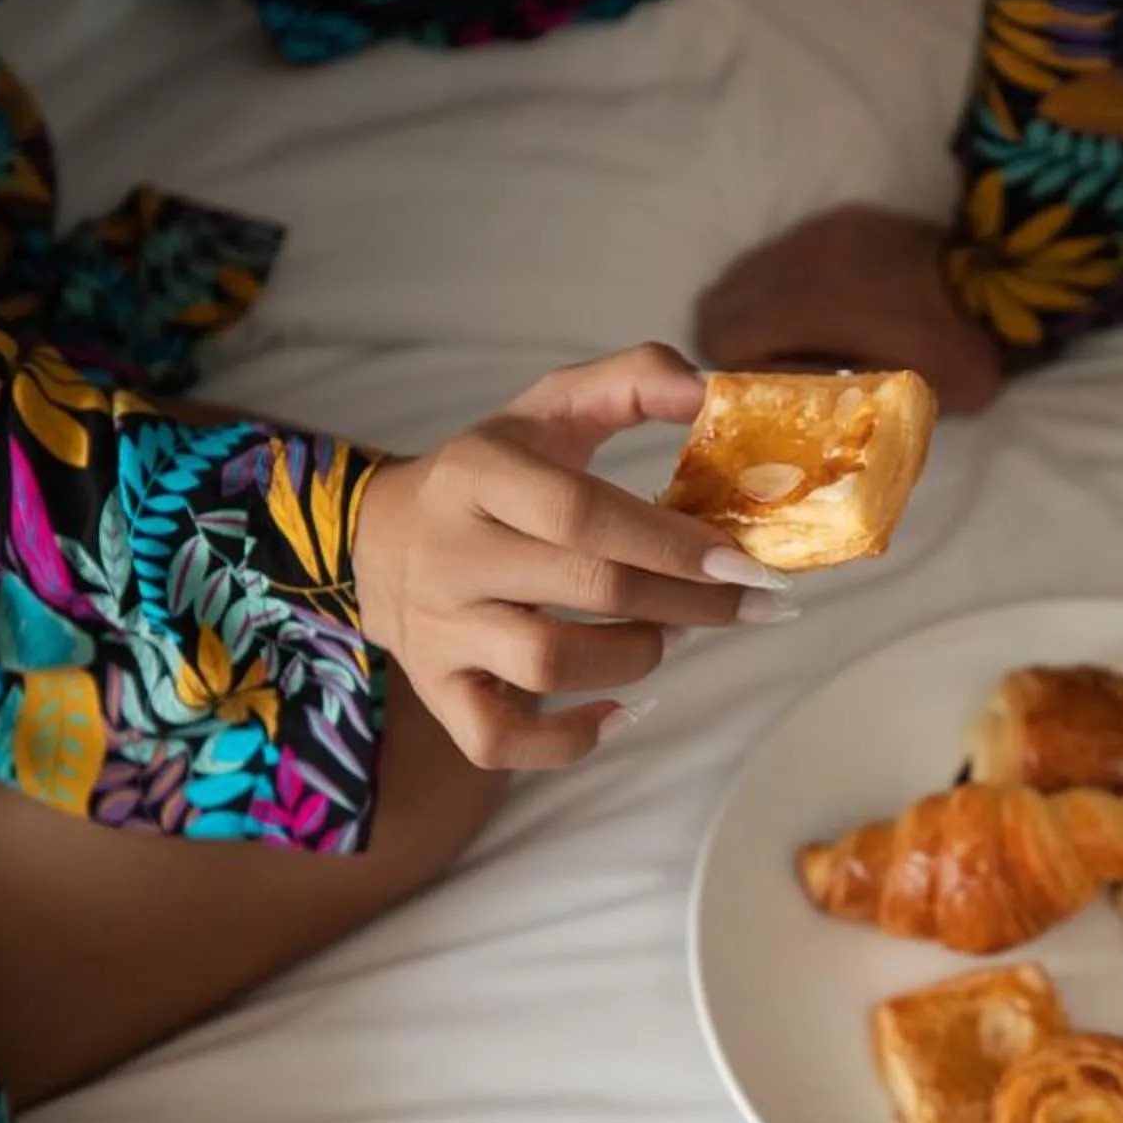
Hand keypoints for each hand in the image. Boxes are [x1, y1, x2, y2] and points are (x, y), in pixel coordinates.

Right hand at [352, 344, 788, 769]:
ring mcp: (440, 628)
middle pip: (586, 588)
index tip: (742, 560)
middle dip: (687, 603)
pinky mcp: (437, 688)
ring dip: (636, 657)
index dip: (670, 541)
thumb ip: (632, 381)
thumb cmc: (491, 470)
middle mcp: (453, 552)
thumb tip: (712, 390)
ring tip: (669, 636)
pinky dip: (567, 741)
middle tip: (747, 603)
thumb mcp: (549, 408)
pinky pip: (497, 740)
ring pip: (550, 665)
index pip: (580, 512)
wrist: (375, 535)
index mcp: (481, 474)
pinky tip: (618, 712)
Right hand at [696, 206, 1005, 415]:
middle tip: (773, 376)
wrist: (1015, 275)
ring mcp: (821, 233)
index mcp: (811, 301)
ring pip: (751, 275)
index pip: (724, 336)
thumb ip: (840, 405)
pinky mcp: (843, 221)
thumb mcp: (905, 397)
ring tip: (802, 346)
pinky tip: (831, 314)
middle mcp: (802, 258)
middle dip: (738, 344)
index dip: (738, 374)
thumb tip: (803, 415)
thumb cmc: (964, 347)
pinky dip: (792, 289)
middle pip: (722, 302)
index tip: (776, 396)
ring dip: (762, 314)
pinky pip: (789, 256)